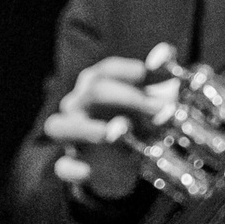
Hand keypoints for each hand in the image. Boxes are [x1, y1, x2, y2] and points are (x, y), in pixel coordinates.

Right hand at [41, 55, 171, 200]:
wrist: (124, 158)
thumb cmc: (138, 119)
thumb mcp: (153, 98)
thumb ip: (160, 76)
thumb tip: (166, 52)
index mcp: (97, 84)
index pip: (107, 70)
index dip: (129, 71)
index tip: (150, 76)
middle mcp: (79, 105)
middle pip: (92, 91)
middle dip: (129, 98)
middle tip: (160, 109)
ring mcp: (72, 134)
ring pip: (58, 125)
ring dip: (86, 128)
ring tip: (113, 132)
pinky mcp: (72, 162)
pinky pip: (62, 166)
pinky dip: (72, 168)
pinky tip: (89, 171)